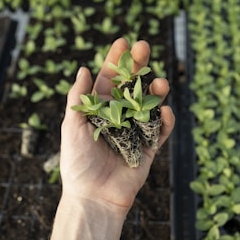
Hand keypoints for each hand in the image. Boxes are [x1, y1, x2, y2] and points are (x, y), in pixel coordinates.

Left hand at [60, 38, 174, 214]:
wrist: (93, 197)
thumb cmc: (78, 162)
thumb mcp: (73, 127)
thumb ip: (79, 99)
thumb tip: (82, 68)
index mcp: (99, 109)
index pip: (108, 79)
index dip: (116, 61)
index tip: (123, 42)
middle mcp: (119, 116)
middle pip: (132, 86)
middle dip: (138, 66)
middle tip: (144, 48)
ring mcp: (135, 131)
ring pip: (150, 104)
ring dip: (157, 91)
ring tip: (160, 82)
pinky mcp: (149, 148)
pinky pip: (161, 131)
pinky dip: (166, 120)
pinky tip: (167, 111)